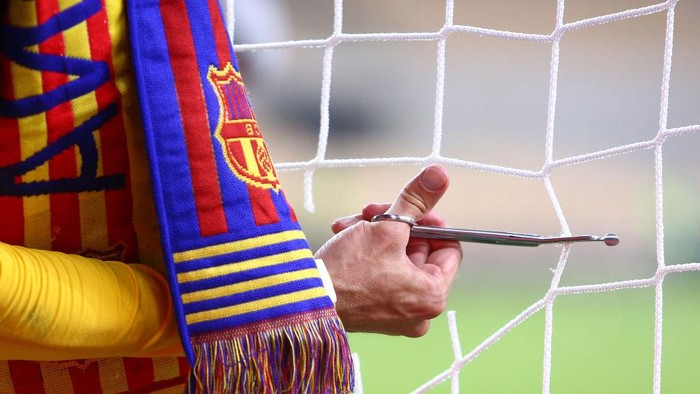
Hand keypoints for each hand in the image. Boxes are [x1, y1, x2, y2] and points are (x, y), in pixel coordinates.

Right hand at [315, 165, 462, 336]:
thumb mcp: (386, 228)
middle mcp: (420, 311)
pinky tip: (345, 237)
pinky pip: (380, 274)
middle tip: (371, 212)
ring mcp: (396, 315)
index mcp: (433, 295)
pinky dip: (366, 253)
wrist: (304, 301)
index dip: (429, 221)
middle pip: (417, 250)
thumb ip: (416, 201)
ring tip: (350, 225)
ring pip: (395, 258)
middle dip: (392, 224)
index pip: (449, 247)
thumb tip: (439, 175)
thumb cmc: (348, 271)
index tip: (408, 210)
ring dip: (374, 234)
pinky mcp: (374, 312)